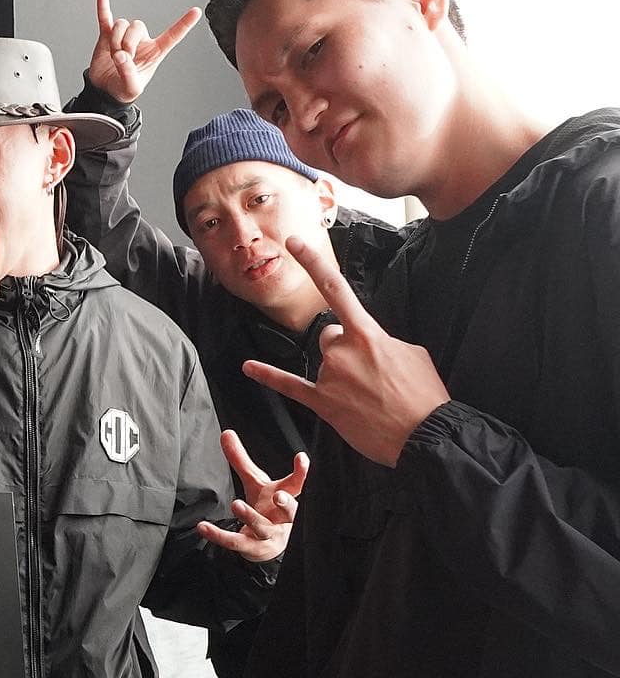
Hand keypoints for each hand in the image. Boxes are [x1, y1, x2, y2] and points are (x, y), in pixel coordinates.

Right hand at [87, 0, 201, 104]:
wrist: (105, 90)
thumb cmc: (123, 89)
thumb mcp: (131, 88)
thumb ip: (128, 74)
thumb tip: (121, 56)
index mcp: (154, 52)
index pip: (172, 36)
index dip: (184, 24)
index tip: (197, 11)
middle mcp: (141, 41)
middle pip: (137, 26)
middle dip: (128, 41)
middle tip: (123, 57)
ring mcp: (123, 36)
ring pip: (121, 24)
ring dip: (116, 39)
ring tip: (113, 56)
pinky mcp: (107, 36)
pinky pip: (105, 18)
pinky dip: (103, 7)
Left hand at [197, 430, 304, 561]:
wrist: (266, 544)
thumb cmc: (266, 509)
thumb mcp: (255, 482)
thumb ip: (241, 460)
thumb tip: (225, 433)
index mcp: (284, 499)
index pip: (297, 484)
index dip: (302, 472)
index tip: (301, 458)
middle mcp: (282, 520)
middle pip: (291, 513)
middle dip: (287, 504)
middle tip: (279, 495)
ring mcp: (269, 536)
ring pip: (263, 528)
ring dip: (251, 516)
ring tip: (237, 504)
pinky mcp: (252, 548)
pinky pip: (235, 542)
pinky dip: (218, 535)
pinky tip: (203, 527)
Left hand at [244, 236, 449, 466]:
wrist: (428, 435)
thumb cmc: (424, 395)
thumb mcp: (412, 353)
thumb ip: (382, 340)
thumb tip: (370, 341)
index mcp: (367, 333)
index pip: (335, 288)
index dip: (312, 263)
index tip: (293, 243)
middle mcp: (343, 350)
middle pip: (329, 335)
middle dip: (344, 349)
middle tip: (370, 374)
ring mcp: (330, 376)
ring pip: (324, 361)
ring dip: (339, 373)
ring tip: (368, 395)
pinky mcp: (323, 403)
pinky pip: (290, 385)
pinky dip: (268, 375)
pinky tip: (249, 367)